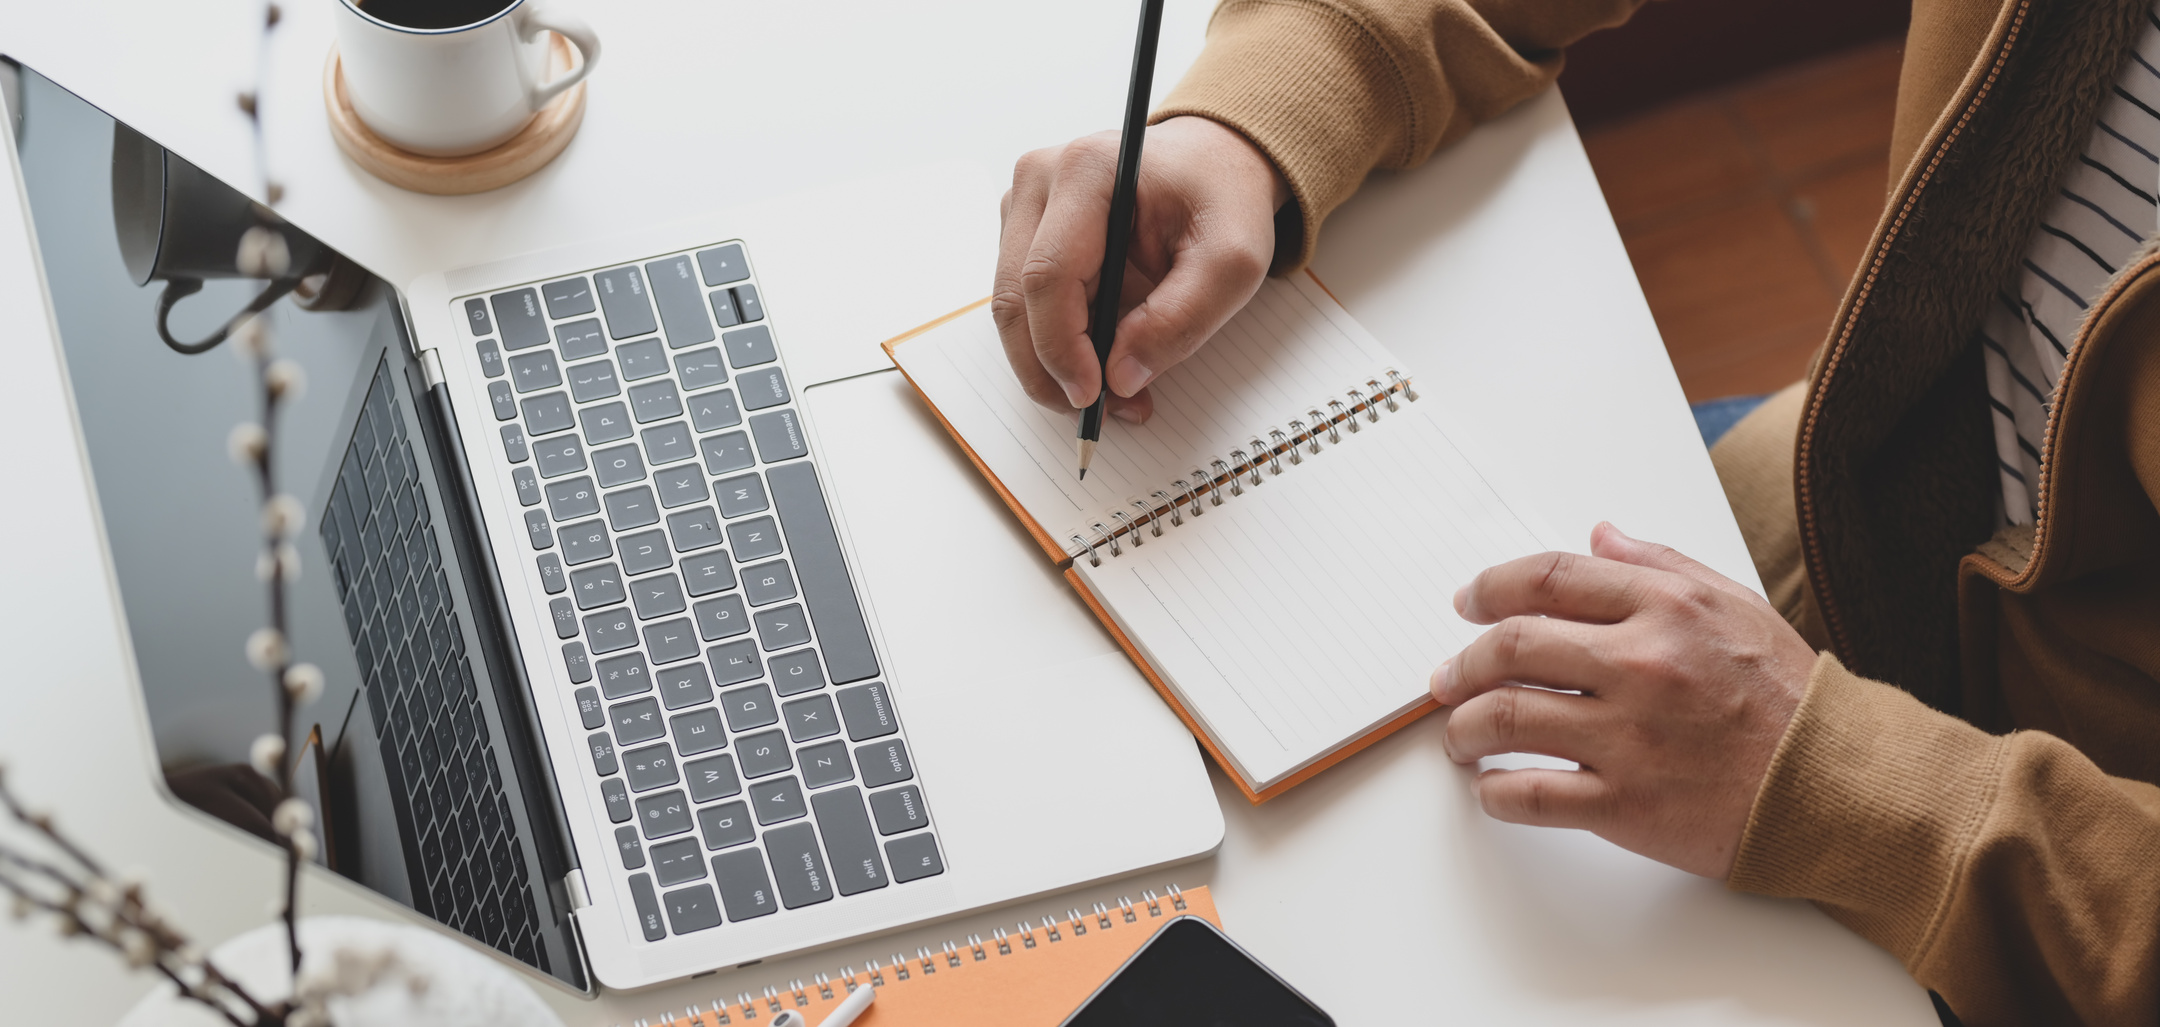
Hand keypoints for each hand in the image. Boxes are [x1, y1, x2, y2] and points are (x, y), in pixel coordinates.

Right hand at [994, 116, 1288, 422]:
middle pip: (1015, 298)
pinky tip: (1099, 362)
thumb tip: (1120, 378)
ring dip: (1051, 365)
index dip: (1061, 347)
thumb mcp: (1232, 262)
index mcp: (1087, 171)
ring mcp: (1024, 204)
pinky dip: (1054, 345)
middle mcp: (1040, 180)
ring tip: (1112, 394)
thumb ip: (1181, 320)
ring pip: (1013, 307)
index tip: (1093, 396)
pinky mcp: (1024, 230)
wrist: (1213, 164)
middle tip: (1099, 412)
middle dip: (1050, 370)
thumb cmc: (1222, 201)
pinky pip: (1024, 303)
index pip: (1047, 275)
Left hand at [1432, 522, 1815, 878]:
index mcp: (1665, 608)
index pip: (1547, 580)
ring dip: (1464, 727)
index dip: (1491, 588)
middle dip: (1462, 662)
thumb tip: (1599, 537)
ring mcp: (1630, 737)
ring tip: (1459, 735)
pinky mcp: (1627, 804)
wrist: (1839, 787)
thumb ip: (1660, 565)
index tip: (1468, 603)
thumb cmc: (1789, 698)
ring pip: (1505, 718)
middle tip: (1446, 677)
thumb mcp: (1735, 605)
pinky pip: (1530, 794)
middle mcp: (1641, 665)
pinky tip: (1491, 788)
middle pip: (1510, 646)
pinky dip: (1495, 792)